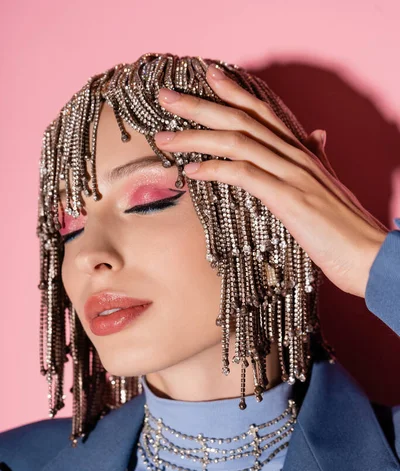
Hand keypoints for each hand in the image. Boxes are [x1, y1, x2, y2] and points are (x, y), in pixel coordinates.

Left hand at [154, 64, 388, 298]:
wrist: (369, 254)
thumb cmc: (344, 227)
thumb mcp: (328, 185)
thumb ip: (317, 159)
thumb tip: (317, 135)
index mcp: (302, 151)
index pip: (264, 111)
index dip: (234, 91)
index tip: (206, 75)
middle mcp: (296, 155)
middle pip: (242, 119)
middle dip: (200, 106)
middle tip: (165, 98)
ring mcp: (292, 174)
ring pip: (238, 142)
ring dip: (197, 137)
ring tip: (165, 139)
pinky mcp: (289, 198)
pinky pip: (246, 174)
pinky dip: (216, 168)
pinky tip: (191, 170)